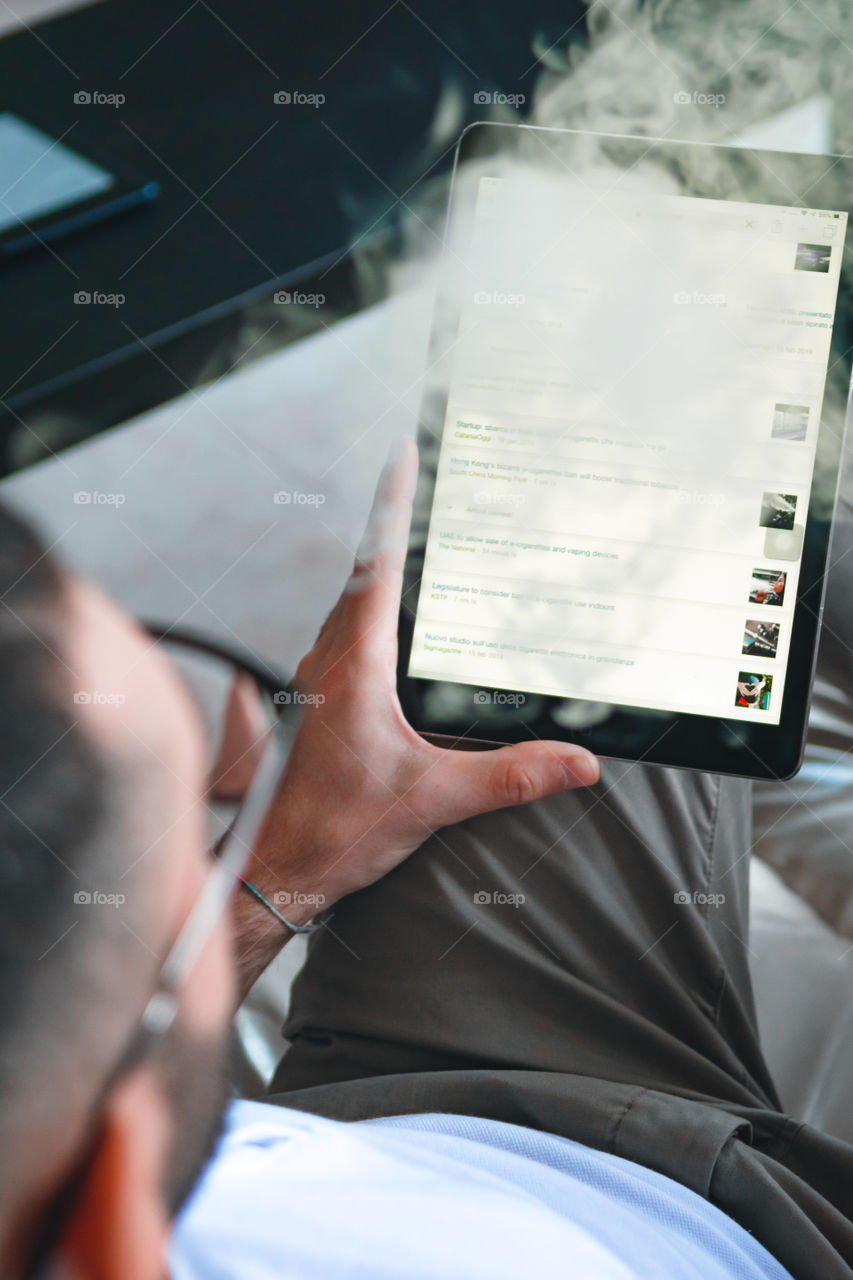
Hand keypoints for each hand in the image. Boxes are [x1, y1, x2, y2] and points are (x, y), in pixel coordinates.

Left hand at [247, 436, 599, 920]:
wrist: (277, 868)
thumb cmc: (334, 830)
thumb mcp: (433, 800)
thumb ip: (510, 778)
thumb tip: (578, 763)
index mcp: (356, 665)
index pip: (378, 565)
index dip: (392, 504)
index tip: (402, 453)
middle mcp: (330, 660)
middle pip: (365, 572)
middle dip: (394, 523)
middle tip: (423, 484)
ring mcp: (318, 677)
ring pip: (351, 603)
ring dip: (380, 568)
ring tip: (416, 540)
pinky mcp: (318, 698)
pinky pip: (345, 633)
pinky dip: (370, 609)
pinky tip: (395, 629)